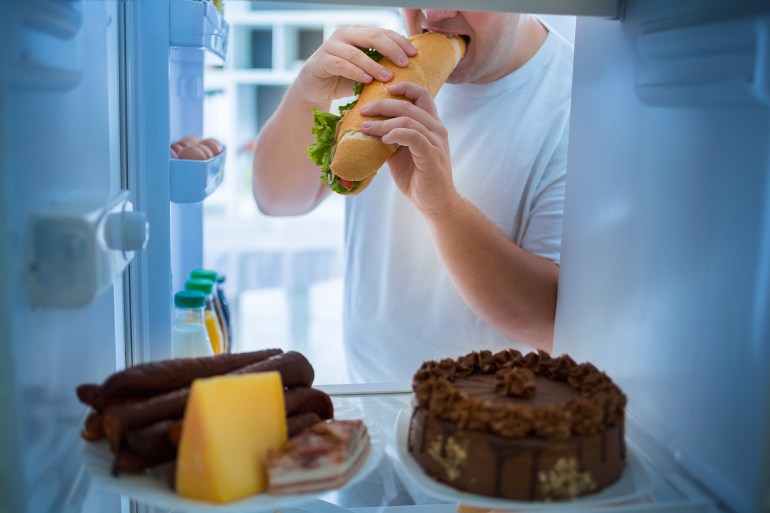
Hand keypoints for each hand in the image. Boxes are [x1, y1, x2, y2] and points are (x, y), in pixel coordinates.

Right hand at [295, 26, 415, 105]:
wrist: (314, 90)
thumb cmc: (343, 80)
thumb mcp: (366, 70)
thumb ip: (381, 65)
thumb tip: (410, 69)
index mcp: (358, 32)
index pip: (383, 32)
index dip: (399, 41)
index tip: (414, 54)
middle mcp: (344, 34)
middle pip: (372, 36)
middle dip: (391, 49)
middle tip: (404, 63)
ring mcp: (331, 46)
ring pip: (357, 52)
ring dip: (374, 65)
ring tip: (388, 77)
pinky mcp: (321, 61)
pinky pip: (341, 65)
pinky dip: (356, 72)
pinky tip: (367, 81)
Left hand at [359, 81, 458, 217]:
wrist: (435, 204)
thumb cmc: (418, 179)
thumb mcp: (400, 155)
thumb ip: (390, 139)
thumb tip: (367, 128)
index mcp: (431, 126)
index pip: (422, 95)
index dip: (404, 87)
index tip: (385, 89)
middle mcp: (437, 129)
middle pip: (410, 104)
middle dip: (383, 104)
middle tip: (363, 110)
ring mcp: (436, 142)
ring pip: (408, 120)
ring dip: (383, 122)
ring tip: (366, 127)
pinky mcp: (431, 155)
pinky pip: (413, 136)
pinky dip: (395, 134)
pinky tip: (383, 140)